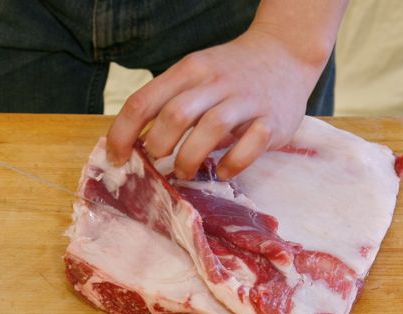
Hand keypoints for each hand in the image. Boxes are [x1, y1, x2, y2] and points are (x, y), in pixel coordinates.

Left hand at [106, 28, 326, 179]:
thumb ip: (168, 102)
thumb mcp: (195, 74)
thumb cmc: (229, 73)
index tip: (117, 157)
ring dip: (189, 159)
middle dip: (158, 146)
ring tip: (185, 171)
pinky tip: (221, 171)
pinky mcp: (273, 120)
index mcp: (189, 70)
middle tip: (158, 162)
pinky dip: (231, 165)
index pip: (143, 102)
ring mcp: (246, 100)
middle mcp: (216, 82)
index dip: (122, 134)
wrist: (285, 53)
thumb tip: (133, 142)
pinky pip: (249, 147)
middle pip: (175, 115)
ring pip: (210, 129)